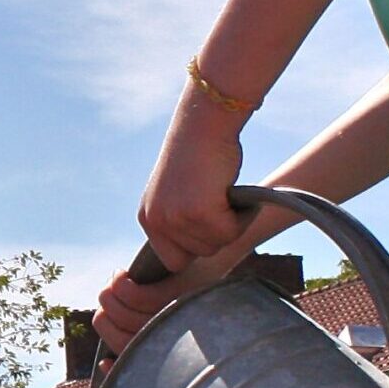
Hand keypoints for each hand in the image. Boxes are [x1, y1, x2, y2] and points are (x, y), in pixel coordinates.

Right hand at [93, 260, 229, 355]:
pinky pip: (134, 296)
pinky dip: (120, 284)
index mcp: (170, 348)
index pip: (128, 363)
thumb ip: (140, 341)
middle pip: (114, 335)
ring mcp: (176, 315)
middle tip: (111, 294)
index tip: (106, 358)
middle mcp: (174, 336)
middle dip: (106, 313)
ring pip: (120, 313)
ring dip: (111, 294)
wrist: (225, 258)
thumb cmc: (194, 291)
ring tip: (118, 279)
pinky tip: (122, 275)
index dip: (111, 365)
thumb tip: (104, 362)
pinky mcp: (178, 293)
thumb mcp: (168, 322)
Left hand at [139, 108, 247, 267]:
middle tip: (219, 204)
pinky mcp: (199, 212)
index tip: (207, 231)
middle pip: (198, 255)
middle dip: (215, 234)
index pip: (171, 261)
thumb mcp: (175, 194)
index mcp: (148, 218)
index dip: (194, 249)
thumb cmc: (197, 155)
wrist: (203, 126)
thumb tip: (197, 248)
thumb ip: (178, 220)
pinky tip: (231, 192)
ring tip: (224, 194)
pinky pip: (230, 232)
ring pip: (216, 244)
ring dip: (229, 224)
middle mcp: (158, 221)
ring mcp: (177, 218)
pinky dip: (240, 216)